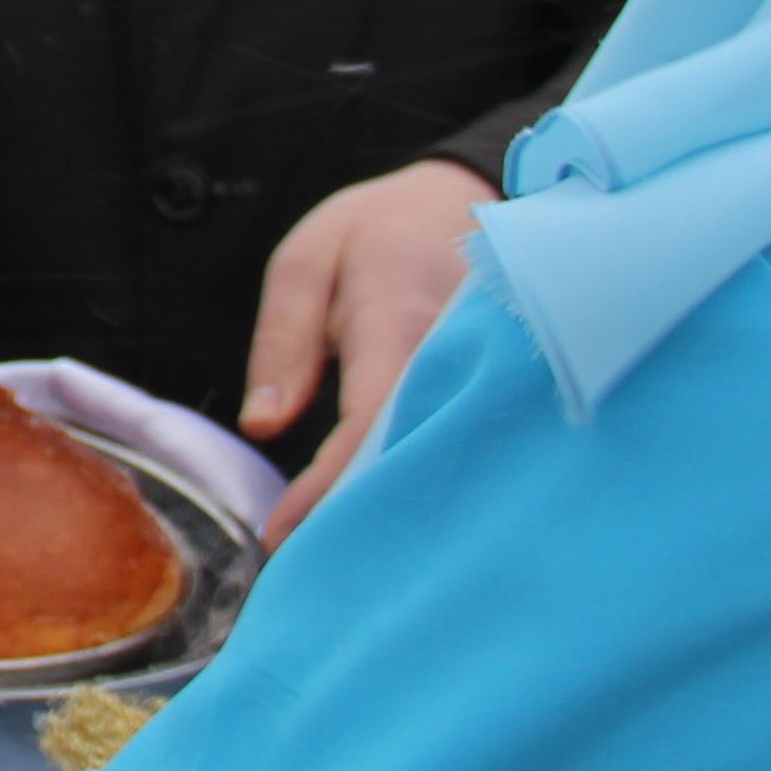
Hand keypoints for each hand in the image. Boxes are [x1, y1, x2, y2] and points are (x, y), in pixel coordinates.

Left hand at [236, 157, 494, 547]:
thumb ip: (283, 340)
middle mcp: (457, 351)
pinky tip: (403, 526)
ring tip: (351, 566)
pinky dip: (435, 484)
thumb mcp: (305, 259)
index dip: (329, 485)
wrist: (467, 196)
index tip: (284, 536)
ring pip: (450, 454)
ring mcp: (493, 371)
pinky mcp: (507, 385)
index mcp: (399, 317)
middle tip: (312, 575)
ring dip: (403, 509)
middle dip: (367, 516)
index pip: (367, 419)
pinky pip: (471, 442)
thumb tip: (263, 427)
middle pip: (416, 451)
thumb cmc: (376, 232)